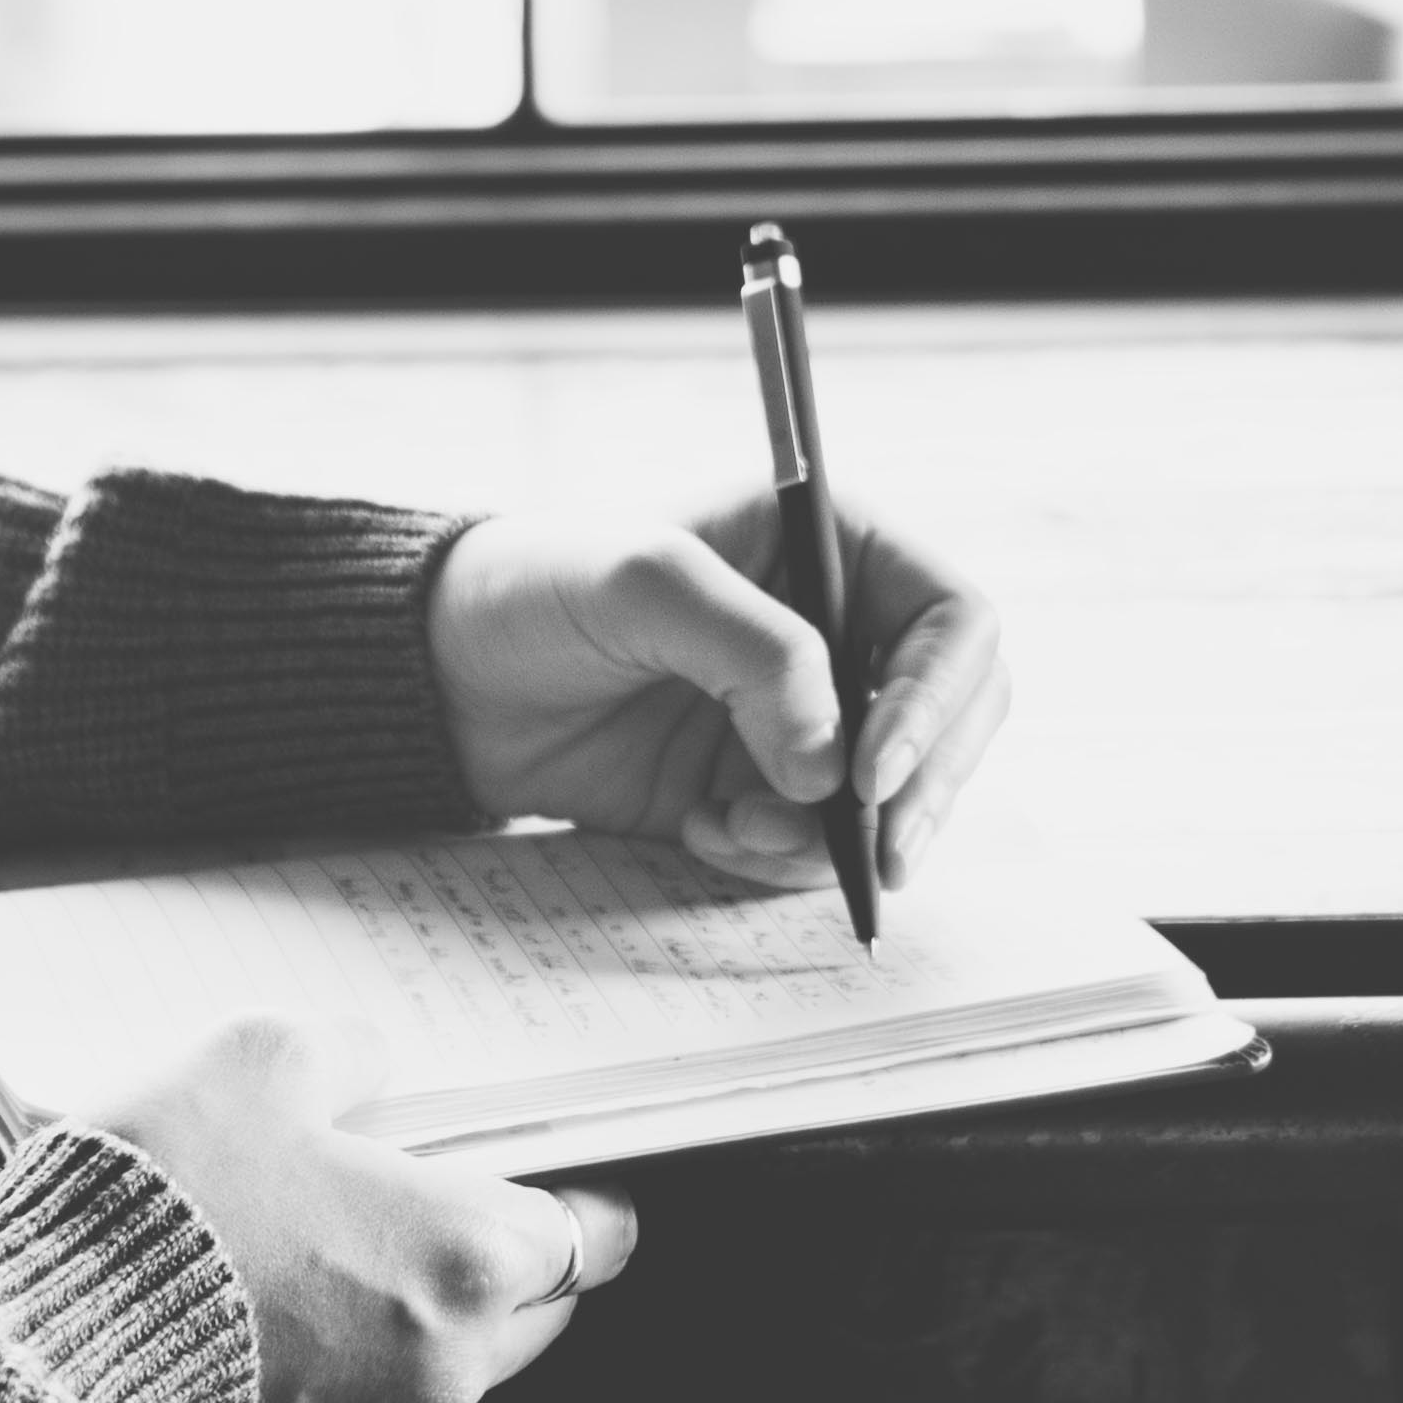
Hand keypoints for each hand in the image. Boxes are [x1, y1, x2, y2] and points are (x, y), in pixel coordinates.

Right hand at [77, 1016, 638, 1402]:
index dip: (566, 1201)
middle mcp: (447, 1375)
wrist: (38, 1368)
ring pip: (422, 1383)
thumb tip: (366, 1065)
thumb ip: (341, 1053)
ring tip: (280, 1273)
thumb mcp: (252, 1062)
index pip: (588, 1236)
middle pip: (519, 1320)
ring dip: (381, 1334)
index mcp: (467, 1261)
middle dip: (475, 1270)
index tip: (540, 1186)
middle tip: (392, 1215)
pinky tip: (233, 1344)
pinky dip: (307, 1395)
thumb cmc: (160, 1210)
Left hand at [425, 493, 1011, 888]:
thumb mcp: (648, 583)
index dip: (938, 700)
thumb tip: (833, 765)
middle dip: (917, 792)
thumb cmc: (542, 587)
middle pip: (954, 722)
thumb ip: (756, 655)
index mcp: (837, 546)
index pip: (954, 621)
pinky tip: (701, 827)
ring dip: (831, 836)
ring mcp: (805, 720)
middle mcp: (839, 633)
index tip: (872, 771)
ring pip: (896, 800)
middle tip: (872, 852)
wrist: (449, 676)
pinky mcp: (761, 790)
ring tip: (734, 824)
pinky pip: (817, 846)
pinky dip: (774, 857)